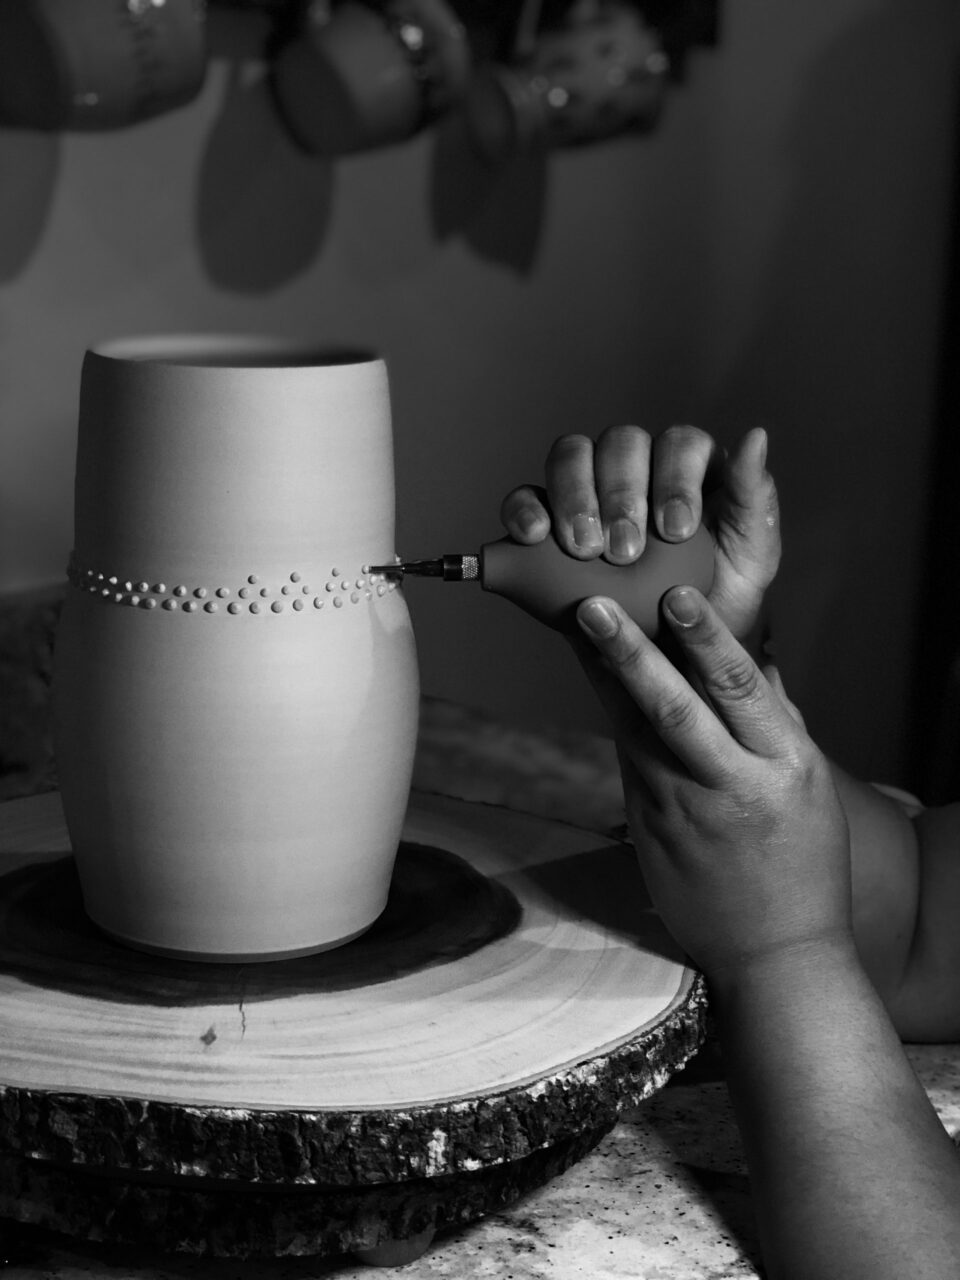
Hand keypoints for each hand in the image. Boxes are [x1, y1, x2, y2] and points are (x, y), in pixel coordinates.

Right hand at [500, 425, 779, 638]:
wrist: (677, 660)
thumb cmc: (719, 603)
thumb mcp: (752, 558)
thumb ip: (755, 498)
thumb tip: (756, 436)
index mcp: (688, 467)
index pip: (678, 443)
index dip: (674, 479)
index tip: (675, 531)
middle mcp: (637, 467)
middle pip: (620, 443)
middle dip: (621, 495)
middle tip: (624, 550)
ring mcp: (588, 489)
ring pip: (570, 456)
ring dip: (574, 496)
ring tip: (583, 549)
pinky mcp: (548, 521)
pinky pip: (525, 498)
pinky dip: (524, 510)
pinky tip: (532, 537)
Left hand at [574, 587, 850, 983]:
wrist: (774, 956)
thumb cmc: (802, 865)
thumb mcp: (811, 788)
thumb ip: (780, 720)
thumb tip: (762, 657)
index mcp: (782, 769)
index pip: (740, 692)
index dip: (706, 639)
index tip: (678, 596)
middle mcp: (729, 787)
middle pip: (673, 709)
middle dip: (630, 654)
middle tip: (594, 606)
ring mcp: (681, 812)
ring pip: (634, 731)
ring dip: (604, 675)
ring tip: (579, 625)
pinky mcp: (646, 831)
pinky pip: (628, 761)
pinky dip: (613, 715)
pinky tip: (596, 677)